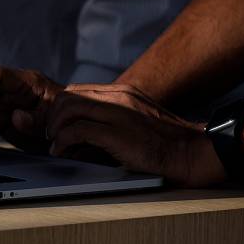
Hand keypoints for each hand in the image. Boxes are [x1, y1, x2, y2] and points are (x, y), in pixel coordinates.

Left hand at [47, 88, 226, 186]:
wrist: (192, 153)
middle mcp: (119, 97)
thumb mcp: (134, 119)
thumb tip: (79, 128)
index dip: (60, 108)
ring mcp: (119, 113)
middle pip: (67, 97)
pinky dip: (63, 142)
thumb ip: (110, 117)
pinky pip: (77, 131)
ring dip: (55, 129)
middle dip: (52, 117)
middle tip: (51, 136)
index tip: (56, 126)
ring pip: (68, 109)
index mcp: (122, 92)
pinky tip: (62, 152)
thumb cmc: (163, 143)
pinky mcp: (118, 133)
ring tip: (56, 145)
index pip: (76, 90)